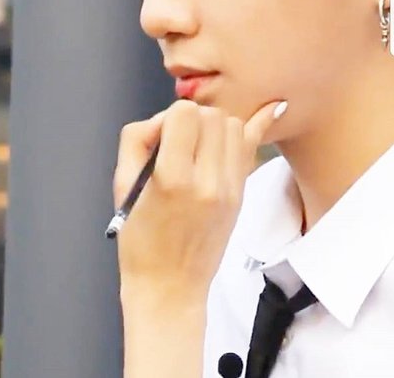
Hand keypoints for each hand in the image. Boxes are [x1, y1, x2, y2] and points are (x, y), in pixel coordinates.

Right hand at [113, 99, 287, 301]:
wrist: (170, 286)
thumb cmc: (140, 240)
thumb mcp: (121, 186)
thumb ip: (137, 139)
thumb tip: (162, 119)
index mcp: (172, 178)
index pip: (185, 112)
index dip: (169, 117)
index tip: (162, 136)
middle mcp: (207, 181)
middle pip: (211, 115)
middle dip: (191, 120)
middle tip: (178, 143)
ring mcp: (230, 188)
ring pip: (233, 125)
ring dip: (214, 126)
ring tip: (198, 146)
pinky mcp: (241, 194)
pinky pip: (254, 147)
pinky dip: (256, 125)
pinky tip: (272, 108)